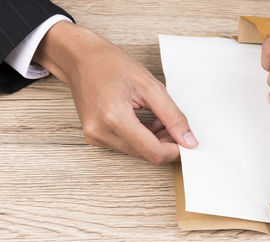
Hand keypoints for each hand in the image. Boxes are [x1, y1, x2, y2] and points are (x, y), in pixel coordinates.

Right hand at [34, 21, 197, 163]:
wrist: (80, 58)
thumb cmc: (111, 64)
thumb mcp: (150, 86)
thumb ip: (173, 116)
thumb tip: (188, 141)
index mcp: (115, 118)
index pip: (153, 152)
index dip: (174, 150)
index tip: (186, 141)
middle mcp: (101, 133)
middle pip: (145, 154)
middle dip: (165, 143)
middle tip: (173, 124)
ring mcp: (95, 137)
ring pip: (137, 152)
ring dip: (153, 140)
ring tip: (158, 118)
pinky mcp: (95, 137)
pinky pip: (126, 146)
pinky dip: (140, 137)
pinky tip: (145, 121)